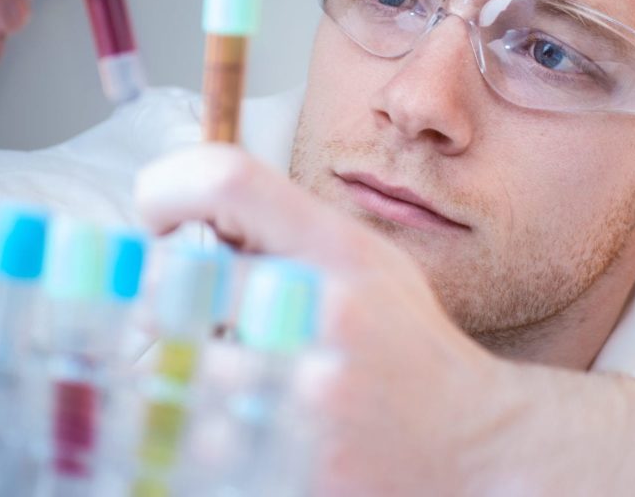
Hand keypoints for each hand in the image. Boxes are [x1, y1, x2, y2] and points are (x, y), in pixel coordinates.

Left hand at [135, 144, 507, 493]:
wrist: (477, 442)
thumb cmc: (410, 346)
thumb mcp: (369, 265)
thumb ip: (292, 235)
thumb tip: (192, 225)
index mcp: (340, 249)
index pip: (228, 178)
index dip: (168, 185)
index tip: (157, 214)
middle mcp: (321, 308)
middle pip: (183, 275)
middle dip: (162, 291)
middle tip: (175, 304)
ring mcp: (305, 387)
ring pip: (183, 364)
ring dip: (189, 365)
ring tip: (234, 372)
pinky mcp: (292, 456)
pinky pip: (202, 435)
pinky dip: (211, 427)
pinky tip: (254, 422)